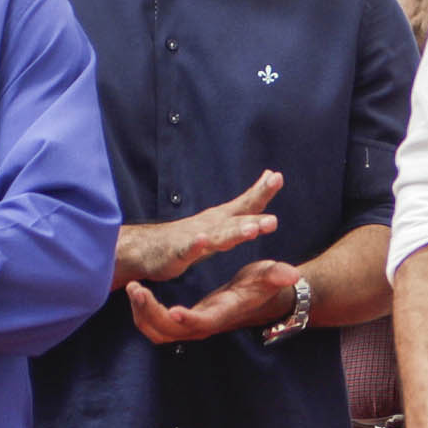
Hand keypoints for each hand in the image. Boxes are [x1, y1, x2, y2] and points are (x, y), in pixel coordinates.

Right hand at [118, 171, 282, 285]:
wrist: (149, 247)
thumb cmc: (191, 233)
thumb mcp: (224, 218)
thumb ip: (249, 202)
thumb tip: (272, 175)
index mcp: (223, 219)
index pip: (246, 205)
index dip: (262, 193)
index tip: (278, 178)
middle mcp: (211, 225)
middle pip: (235, 221)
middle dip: (254, 219)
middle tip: (273, 220)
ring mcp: (195, 238)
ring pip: (217, 236)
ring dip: (233, 232)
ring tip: (251, 230)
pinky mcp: (178, 253)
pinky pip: (188, 250)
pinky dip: (195, 245)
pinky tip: (202, 240)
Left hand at [125, 258, 301, 342]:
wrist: (262, 298)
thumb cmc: (264, 284)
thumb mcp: (271, 275)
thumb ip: (279, 274)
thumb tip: (292, 275)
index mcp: (223, 313)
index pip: (204, 323)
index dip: (188, 319)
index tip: (172, 309)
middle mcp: (205, 324)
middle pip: (171, 331)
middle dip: (150, 313)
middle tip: (137, 288)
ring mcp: (193, 326)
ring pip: (159, 332)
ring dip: (142, 314)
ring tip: (133, 288)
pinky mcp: (185, 322)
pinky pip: (156, 327)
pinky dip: (143, 314)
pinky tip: (138, 293)